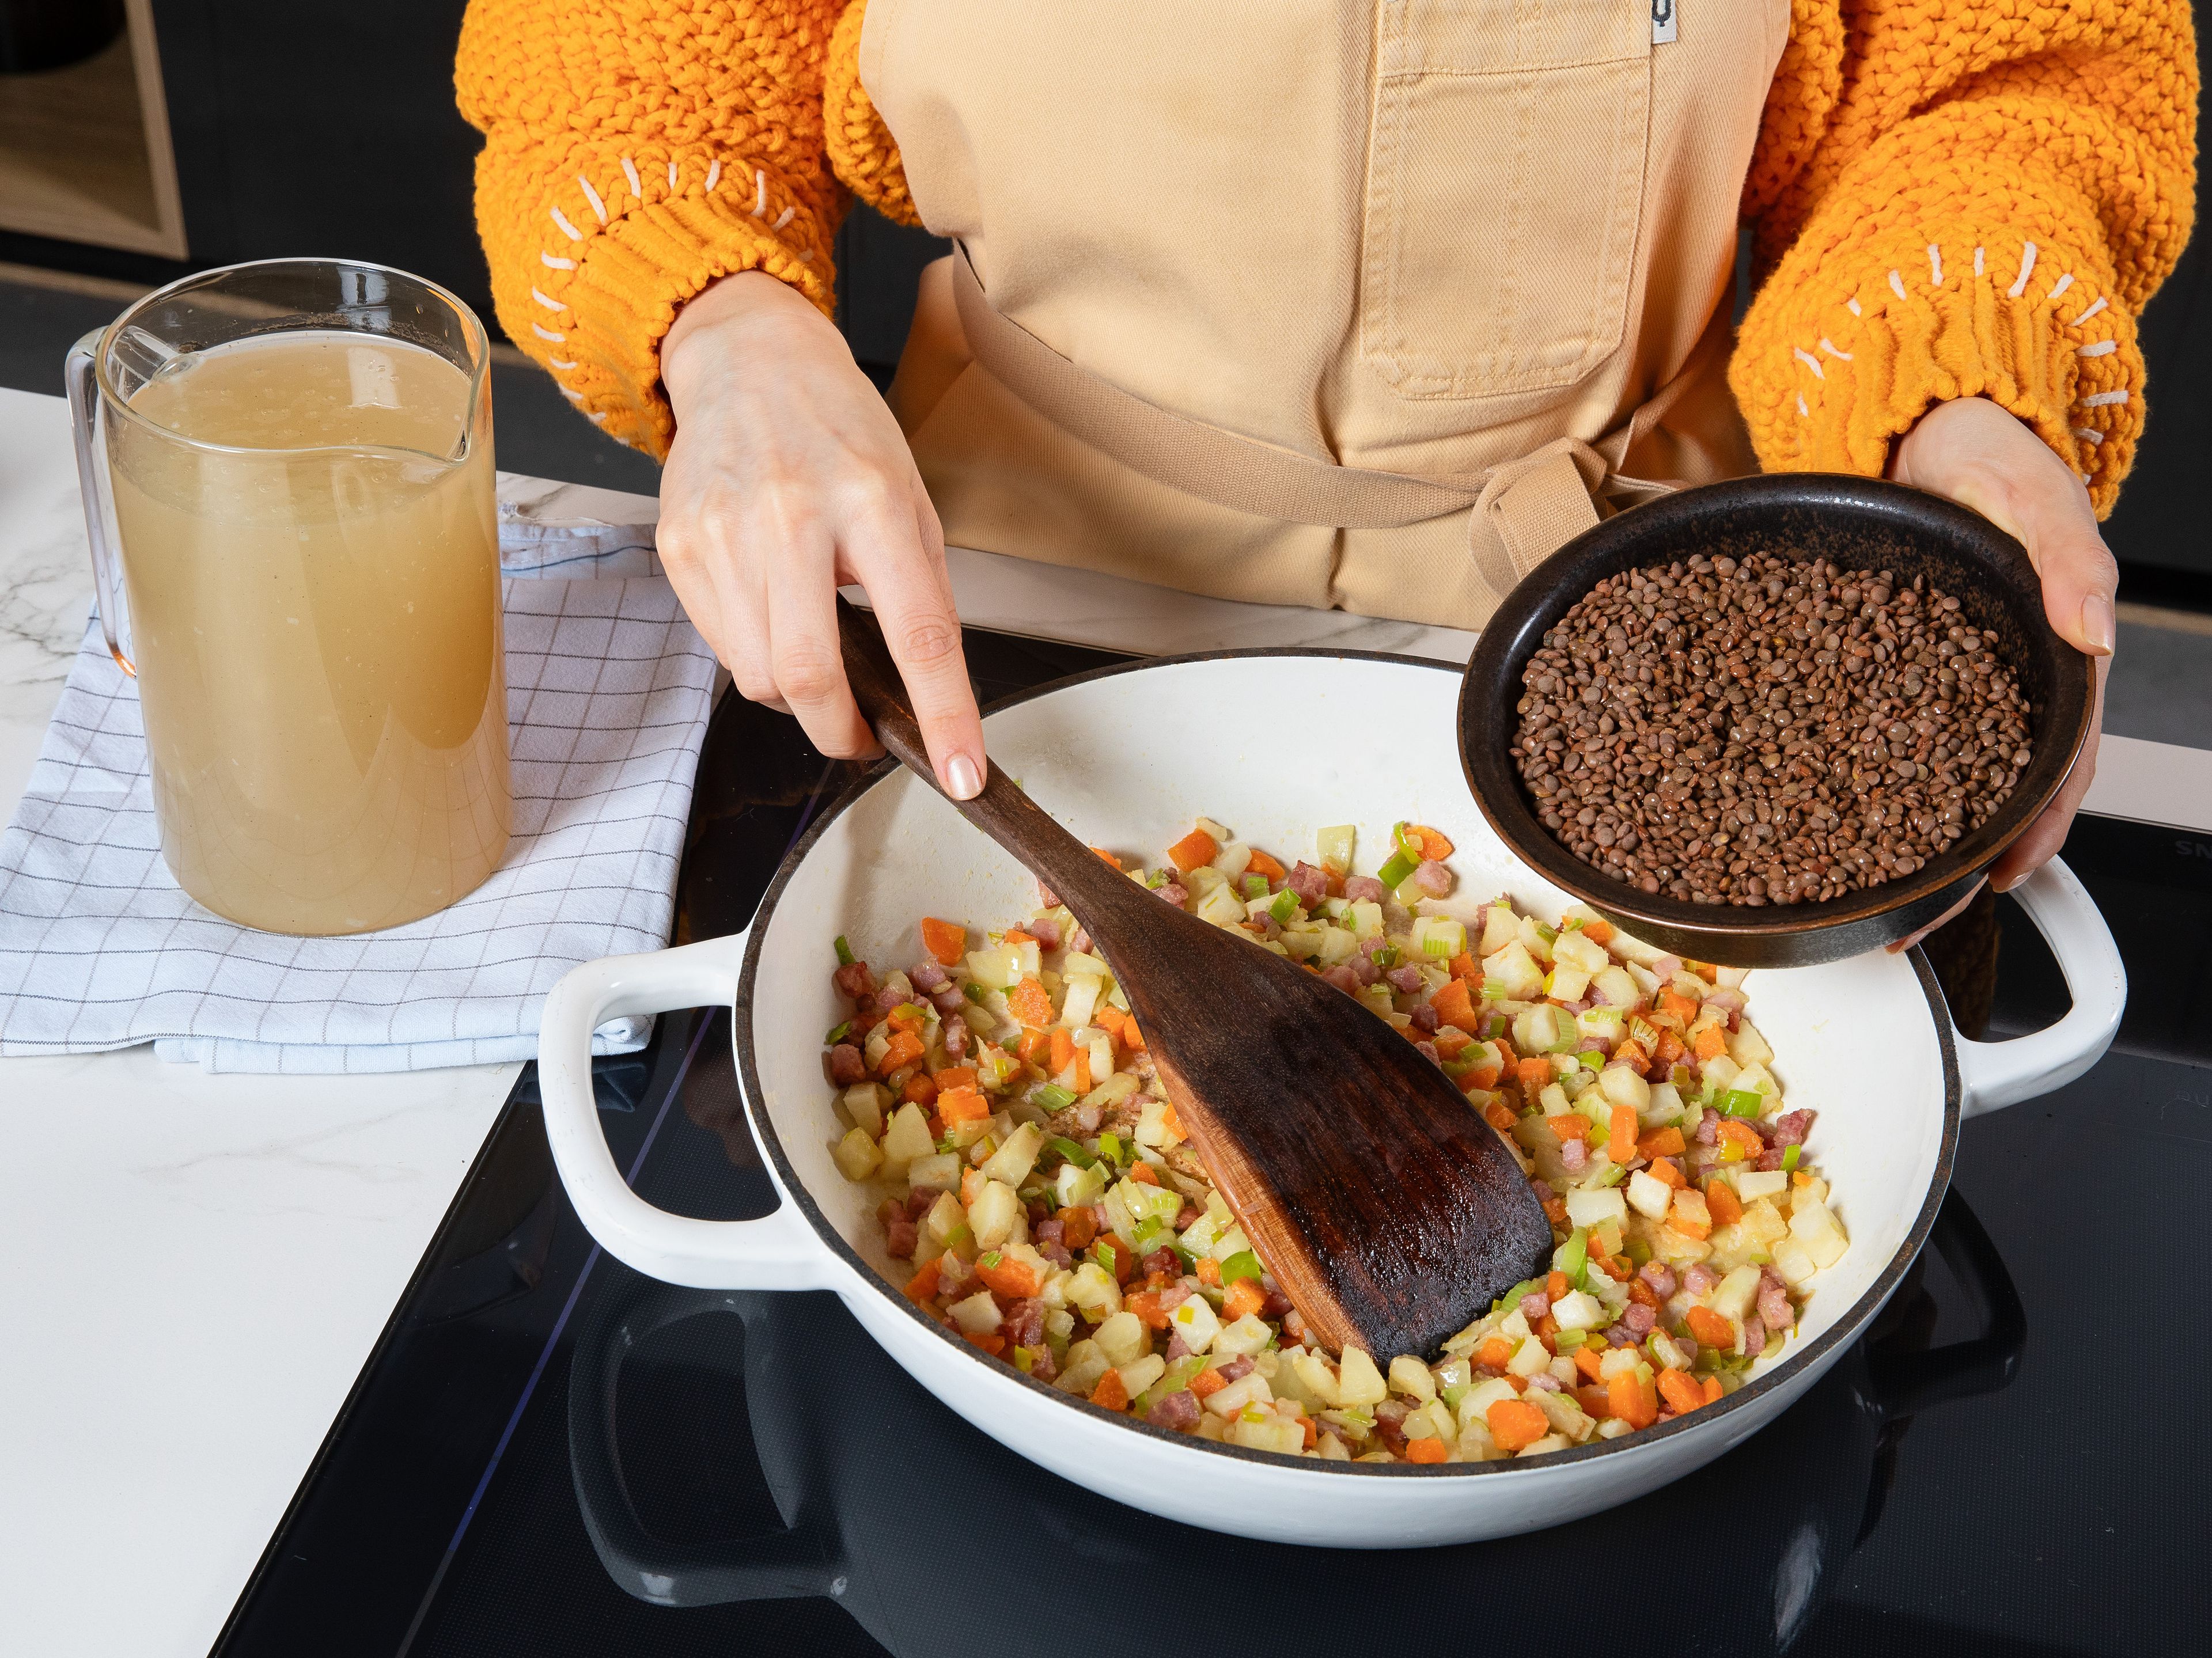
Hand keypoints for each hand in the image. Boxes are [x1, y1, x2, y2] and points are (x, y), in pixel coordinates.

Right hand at [659, 271, 984, 796]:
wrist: (748, 360)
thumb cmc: (839, 431)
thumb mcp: (909, 496)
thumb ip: (920, 588)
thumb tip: (926, 691)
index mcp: (872, 500)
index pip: (918, 632)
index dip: (943, 716)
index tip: (963, 776)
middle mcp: (792, 515)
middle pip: (811, 677)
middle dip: (842, 731)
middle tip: (864, 734)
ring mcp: (724, 533)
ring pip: (762, 677)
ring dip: (799, 692)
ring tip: (816, 640)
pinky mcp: (679, 546)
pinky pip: (724, 647)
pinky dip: (758, 655)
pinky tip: (773, 608)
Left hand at [1885, 395, 2114, 944]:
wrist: (1927, 420)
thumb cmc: (1990, 455)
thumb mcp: (2027, 492)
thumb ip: (2065, 556)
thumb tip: (2092, 626)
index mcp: (2049, 656)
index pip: (2053, 763)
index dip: (2031, 828)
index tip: (2002, 879)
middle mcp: (1995, 680)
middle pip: (1986, 790)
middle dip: (1954, 861)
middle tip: (1909, 923)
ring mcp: (1937, 678)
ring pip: (1928, 775)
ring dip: (1901, 837)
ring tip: (1861, 896)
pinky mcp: (1880, 663)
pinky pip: (1868, 731)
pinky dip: (1848, 779)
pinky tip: (1814, 817)